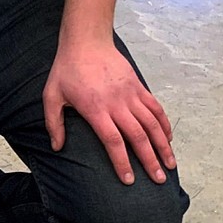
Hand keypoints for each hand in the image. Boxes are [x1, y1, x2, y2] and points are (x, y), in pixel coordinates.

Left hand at [43, 41, 174, 185]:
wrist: (86, 41)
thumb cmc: (67, 69)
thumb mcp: (51, 95)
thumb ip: (54, 123)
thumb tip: (57, 148)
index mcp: (96, 109)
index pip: (113, 141)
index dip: (122, 162)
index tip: (129, 180)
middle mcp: (117, 104)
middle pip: (138, 137)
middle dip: (150, 160)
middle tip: (158, 180)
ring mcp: (131, 94)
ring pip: (152, 124)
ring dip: (163, 146)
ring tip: (170, 165)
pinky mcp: (138, 86)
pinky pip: (155, 108)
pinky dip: (164, 124)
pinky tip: (168, 139)